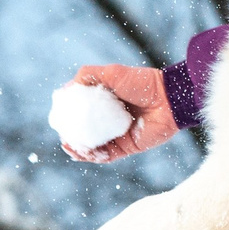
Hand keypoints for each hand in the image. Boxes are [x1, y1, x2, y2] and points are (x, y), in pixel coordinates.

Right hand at [62, 63, 176, 161]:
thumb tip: (65, 90)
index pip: (81, 111)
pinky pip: (107, 156)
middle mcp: (110, 119)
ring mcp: (118, 134)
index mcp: (105, 101)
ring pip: (93, 146)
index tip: (58, 119)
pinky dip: (94, 156)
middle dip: (71, 136)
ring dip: (79, 149)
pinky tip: (84, 153)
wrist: (170, 99)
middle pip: (84, 131)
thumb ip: (88, 76)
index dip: (68, 117)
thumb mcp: (112, 73)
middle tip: (64, 137)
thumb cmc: (142, 83)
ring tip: (71, 147)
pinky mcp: (127, 147)